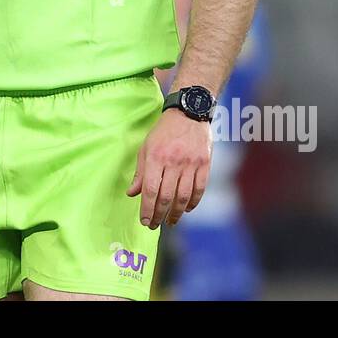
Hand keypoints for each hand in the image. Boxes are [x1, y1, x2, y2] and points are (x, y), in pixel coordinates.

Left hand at [127, 110, 212, 229]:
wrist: (188, 112)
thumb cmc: (164, 131)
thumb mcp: (146, 148)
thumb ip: (140, 172)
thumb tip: (132, 193)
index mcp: (156, 157)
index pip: (151, 190)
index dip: (147, 209)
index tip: (145, 221)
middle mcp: (174, 162)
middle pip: (166, 197)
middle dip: (159, 215)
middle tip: (155, 225)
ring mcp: (191, 163)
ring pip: (184, 196)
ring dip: (176, 213)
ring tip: (170, 221)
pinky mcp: (205, 163)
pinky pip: (200, 189)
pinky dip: (193, 203)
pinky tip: (187, 209)